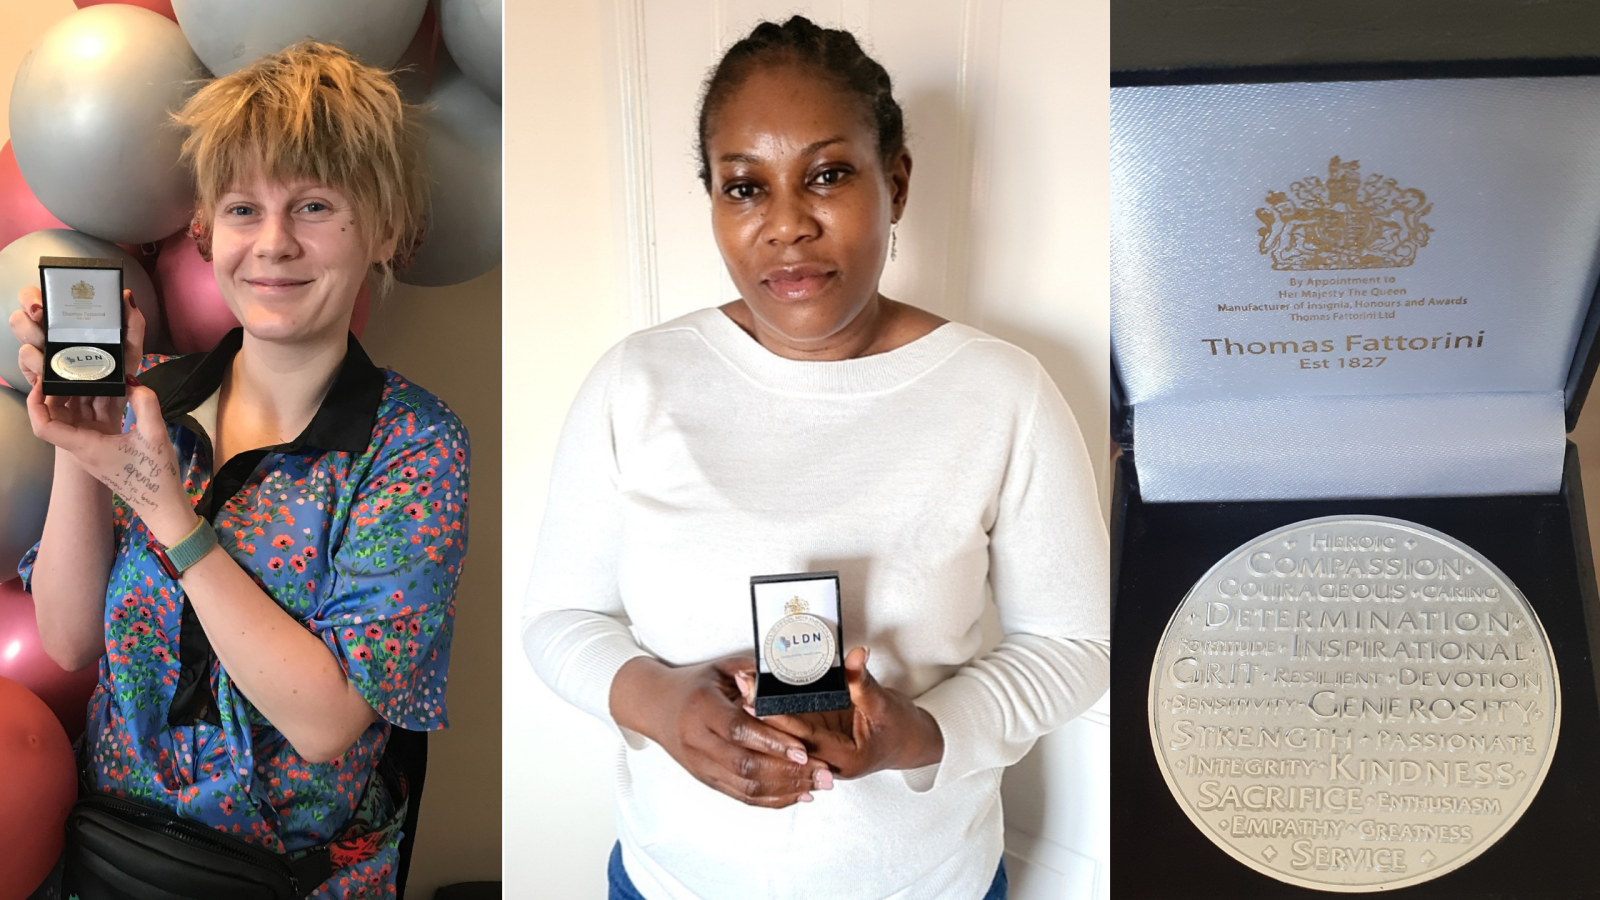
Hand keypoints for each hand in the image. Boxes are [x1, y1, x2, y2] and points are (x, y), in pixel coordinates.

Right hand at [11, 285, 145, 434]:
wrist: (114, 410)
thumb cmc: (120, 376)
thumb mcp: (130, 349)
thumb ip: (132, 324)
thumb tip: (126, 295)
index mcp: (67, 326)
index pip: (38, 301)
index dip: (32, 298)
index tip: (41, 307)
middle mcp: (49, 339)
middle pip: (21, 320)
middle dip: (27, 323)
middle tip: (41, 325)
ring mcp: (42, 361)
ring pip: (23, 348)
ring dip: (34, 352)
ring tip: (49, 359)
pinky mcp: (40, 383)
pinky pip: (29, 375)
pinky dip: (37, 374)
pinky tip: (47, 377)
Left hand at [11, 286, 195, 545]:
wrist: (162, 505)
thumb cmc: (156, 475)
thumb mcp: (155, 435)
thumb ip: (145, 403)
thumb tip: (133, 383)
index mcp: (86, 446)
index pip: (43, 426)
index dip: (35, 403)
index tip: (42, 381)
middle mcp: (81, 448)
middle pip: (56, 417)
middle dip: (58, 391)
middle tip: (69, 366)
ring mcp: (90, 450)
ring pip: (72, 418)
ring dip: (77, 397)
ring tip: (88, 373)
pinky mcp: (101, 450)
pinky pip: (88, 423)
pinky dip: (92, 405)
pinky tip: (108, 391)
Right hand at [610, 655, 832, 807]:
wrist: (654, 705)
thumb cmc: (693, 684)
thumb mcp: (721, 669)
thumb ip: (755, 675)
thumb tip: (795, 675)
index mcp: (702, 708)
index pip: (739, 731)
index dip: (772, 742)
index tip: (803, 749)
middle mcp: (698, 741)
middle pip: (746, 765)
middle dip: (789, 772)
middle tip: (823, 772)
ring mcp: (701, 765)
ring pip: (745, 787)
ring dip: (786, 790)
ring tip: (817, 785)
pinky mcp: (706, 779)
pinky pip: (741, 796)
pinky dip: (772, 800)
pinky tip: (797, 795)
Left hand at [744, 647, 944, 779]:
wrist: (910, 742)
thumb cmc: (899, 728)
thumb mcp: (883, 704)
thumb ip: (863, 681)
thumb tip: (856, 655)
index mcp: (844, 759)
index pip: (804, 738)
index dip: (779, 719)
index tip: (756, 701)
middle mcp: (827, 761)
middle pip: (788, 739)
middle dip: (764, 714)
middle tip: (742, 687)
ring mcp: (820, 752)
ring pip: (787, 736)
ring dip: (766, 713)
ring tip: (743, 687)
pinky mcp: (817, 740)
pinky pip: (794, 729)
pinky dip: (778, 714)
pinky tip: (760, 696)